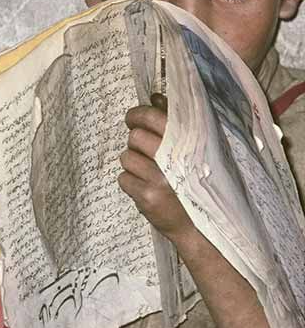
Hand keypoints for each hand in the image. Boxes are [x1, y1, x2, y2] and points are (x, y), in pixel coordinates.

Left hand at [120, 94, 196, 241]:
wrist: (205, 229)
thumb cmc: (201, 182)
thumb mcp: (199, 149)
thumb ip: (176, 121)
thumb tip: (154, 98)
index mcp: (190, 142)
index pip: (152, 116)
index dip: (137, 115)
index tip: (133, 119)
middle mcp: (176, 158)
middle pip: (135, 137)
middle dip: (136, 142)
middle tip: (145, 150)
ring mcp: (161, 179)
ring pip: (126, 157)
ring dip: (134, 163)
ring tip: (151, 172)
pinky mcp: (148, 198)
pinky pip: (123, 178)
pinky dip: (131, 182)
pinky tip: (147, 188)